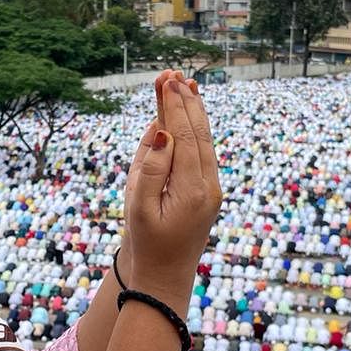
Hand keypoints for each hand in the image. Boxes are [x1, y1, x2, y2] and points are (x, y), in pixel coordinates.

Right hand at [124, 77, 220, 308]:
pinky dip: (195, 131)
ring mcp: (212, 190)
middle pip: (199, 133)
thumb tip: (163, 131)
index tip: (167, 80)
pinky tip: (189, 114)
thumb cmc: (146, 243)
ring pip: (204, 142)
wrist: (164, 277)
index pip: (185, 136)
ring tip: (186, 84)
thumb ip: (150, 168)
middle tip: (175, 74)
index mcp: (192, 190)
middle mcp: (209, 187)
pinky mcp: (208, 192)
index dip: (175, 106)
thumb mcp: (139, 207)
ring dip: (193, 112)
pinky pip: (202, 154)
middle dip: (186, 102)